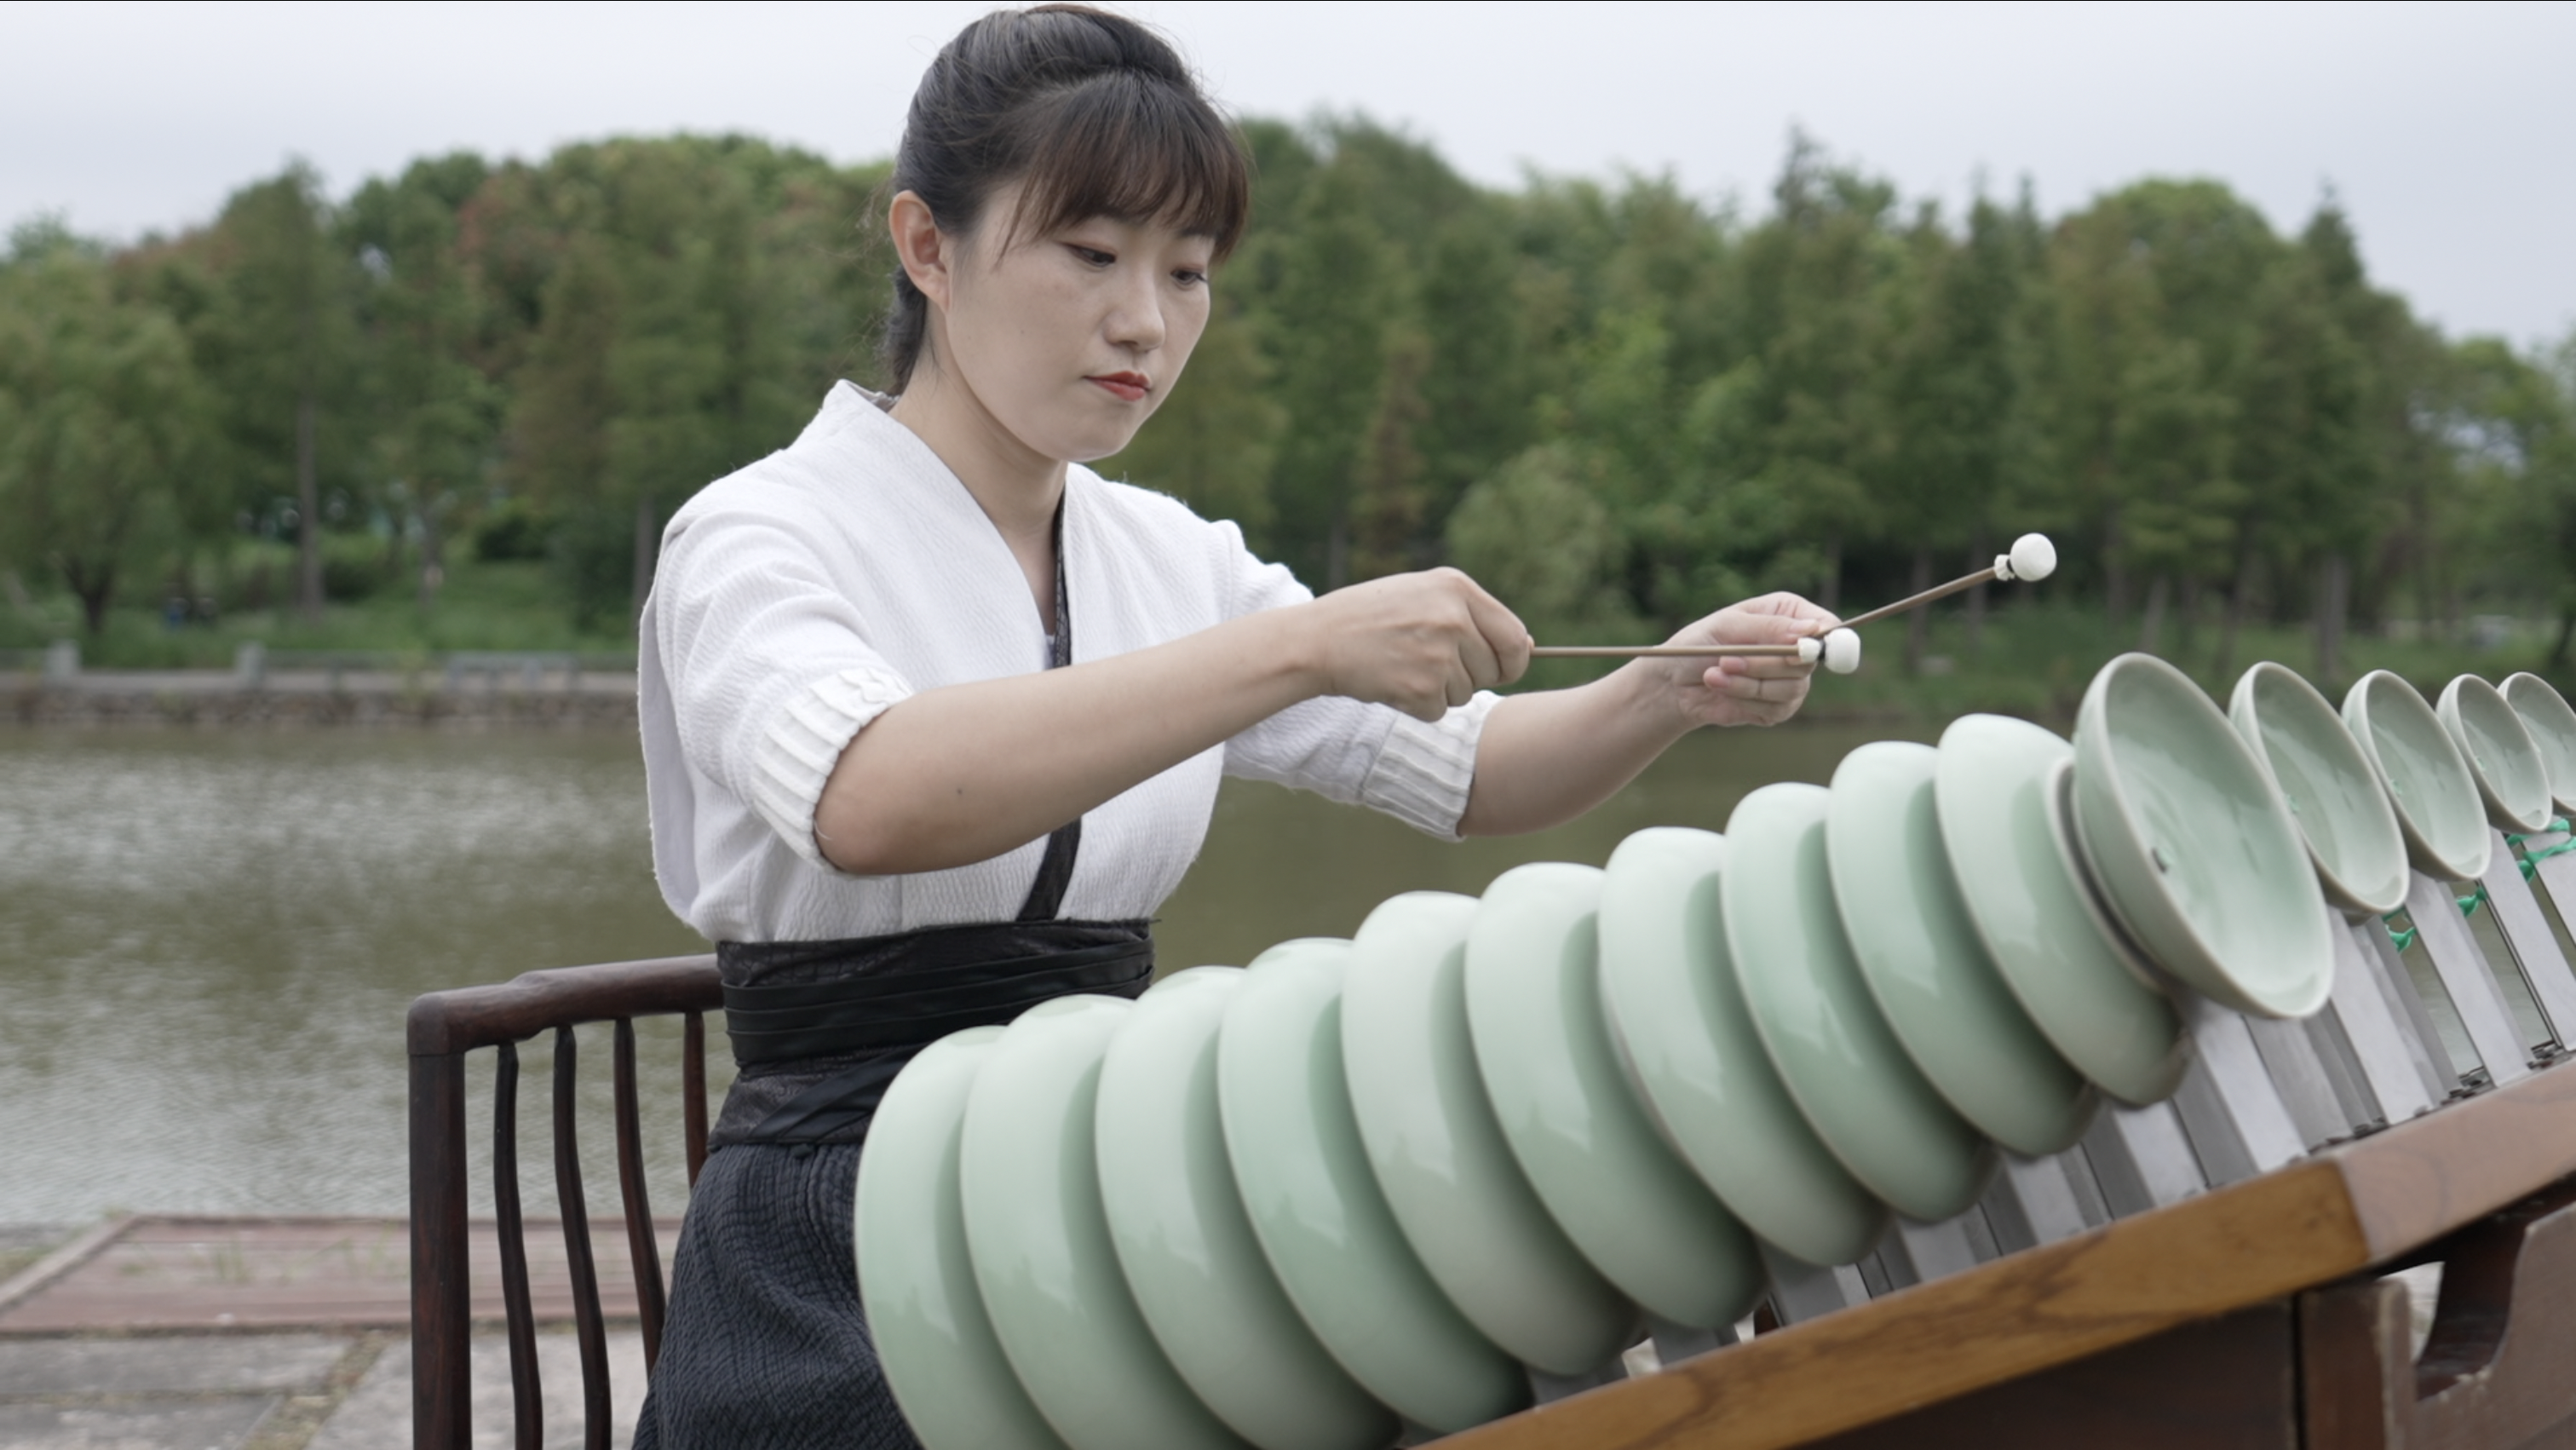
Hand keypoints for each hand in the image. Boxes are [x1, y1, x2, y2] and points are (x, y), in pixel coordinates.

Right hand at [1302, 568, 1532, 720]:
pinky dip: (1418, 706)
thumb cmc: (1373, 616)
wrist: (1319, 639)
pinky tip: (1392, 681)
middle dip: (1468, 676)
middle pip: (1492, 671)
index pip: (1514, 637)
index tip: (1502, 669)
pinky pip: (1439, 711)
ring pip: (1465, 694)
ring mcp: (1437, 654)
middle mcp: (1452, 618)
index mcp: (1457, 588)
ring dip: (1439, 690)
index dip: (1513, 660)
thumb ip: (1473, 614)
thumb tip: (1528, 646)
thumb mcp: (1424, 594)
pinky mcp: (1420, 688)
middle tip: (1428, 661)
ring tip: (1404, 664)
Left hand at [1654, 592, 1839, 727]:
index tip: (1800, 649)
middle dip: (1764, 664)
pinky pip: (1776, 709)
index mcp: (1789, 614)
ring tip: (1714, 675)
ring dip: (1748, 684)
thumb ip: (1768, 628)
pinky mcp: (1779, 707)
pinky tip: (1721, 690)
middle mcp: (1796, 646)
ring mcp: (1791, 680)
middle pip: (1808, 661)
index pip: (1827, 625)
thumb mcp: (1727, 625)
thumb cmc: (1698, 644)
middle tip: (1726, 661)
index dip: (1822, 639)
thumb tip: (1810, 631)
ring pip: (1791, 688)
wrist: (1675, 683)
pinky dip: (1744, 701)